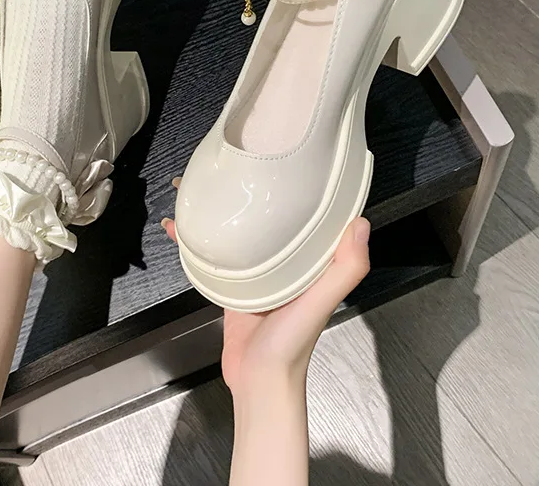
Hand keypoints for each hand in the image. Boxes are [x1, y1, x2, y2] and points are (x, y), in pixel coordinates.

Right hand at [163, 179, 369, 395]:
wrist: (259, 381)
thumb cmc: (292, 343)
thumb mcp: (320, 301)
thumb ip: (345, 268)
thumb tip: (361, 223)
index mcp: (308, 259)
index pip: (305, 213)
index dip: (295, 184)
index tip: (274, 157)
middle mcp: (285, 260)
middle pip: (264, 215)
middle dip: (243, 190)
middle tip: (219, 166)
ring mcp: (257, 272)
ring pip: (237, 230)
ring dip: (216, 210)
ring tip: (193, 188)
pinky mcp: (233, 285)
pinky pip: (216, 255)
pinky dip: (197, 241)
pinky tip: (177, 229)